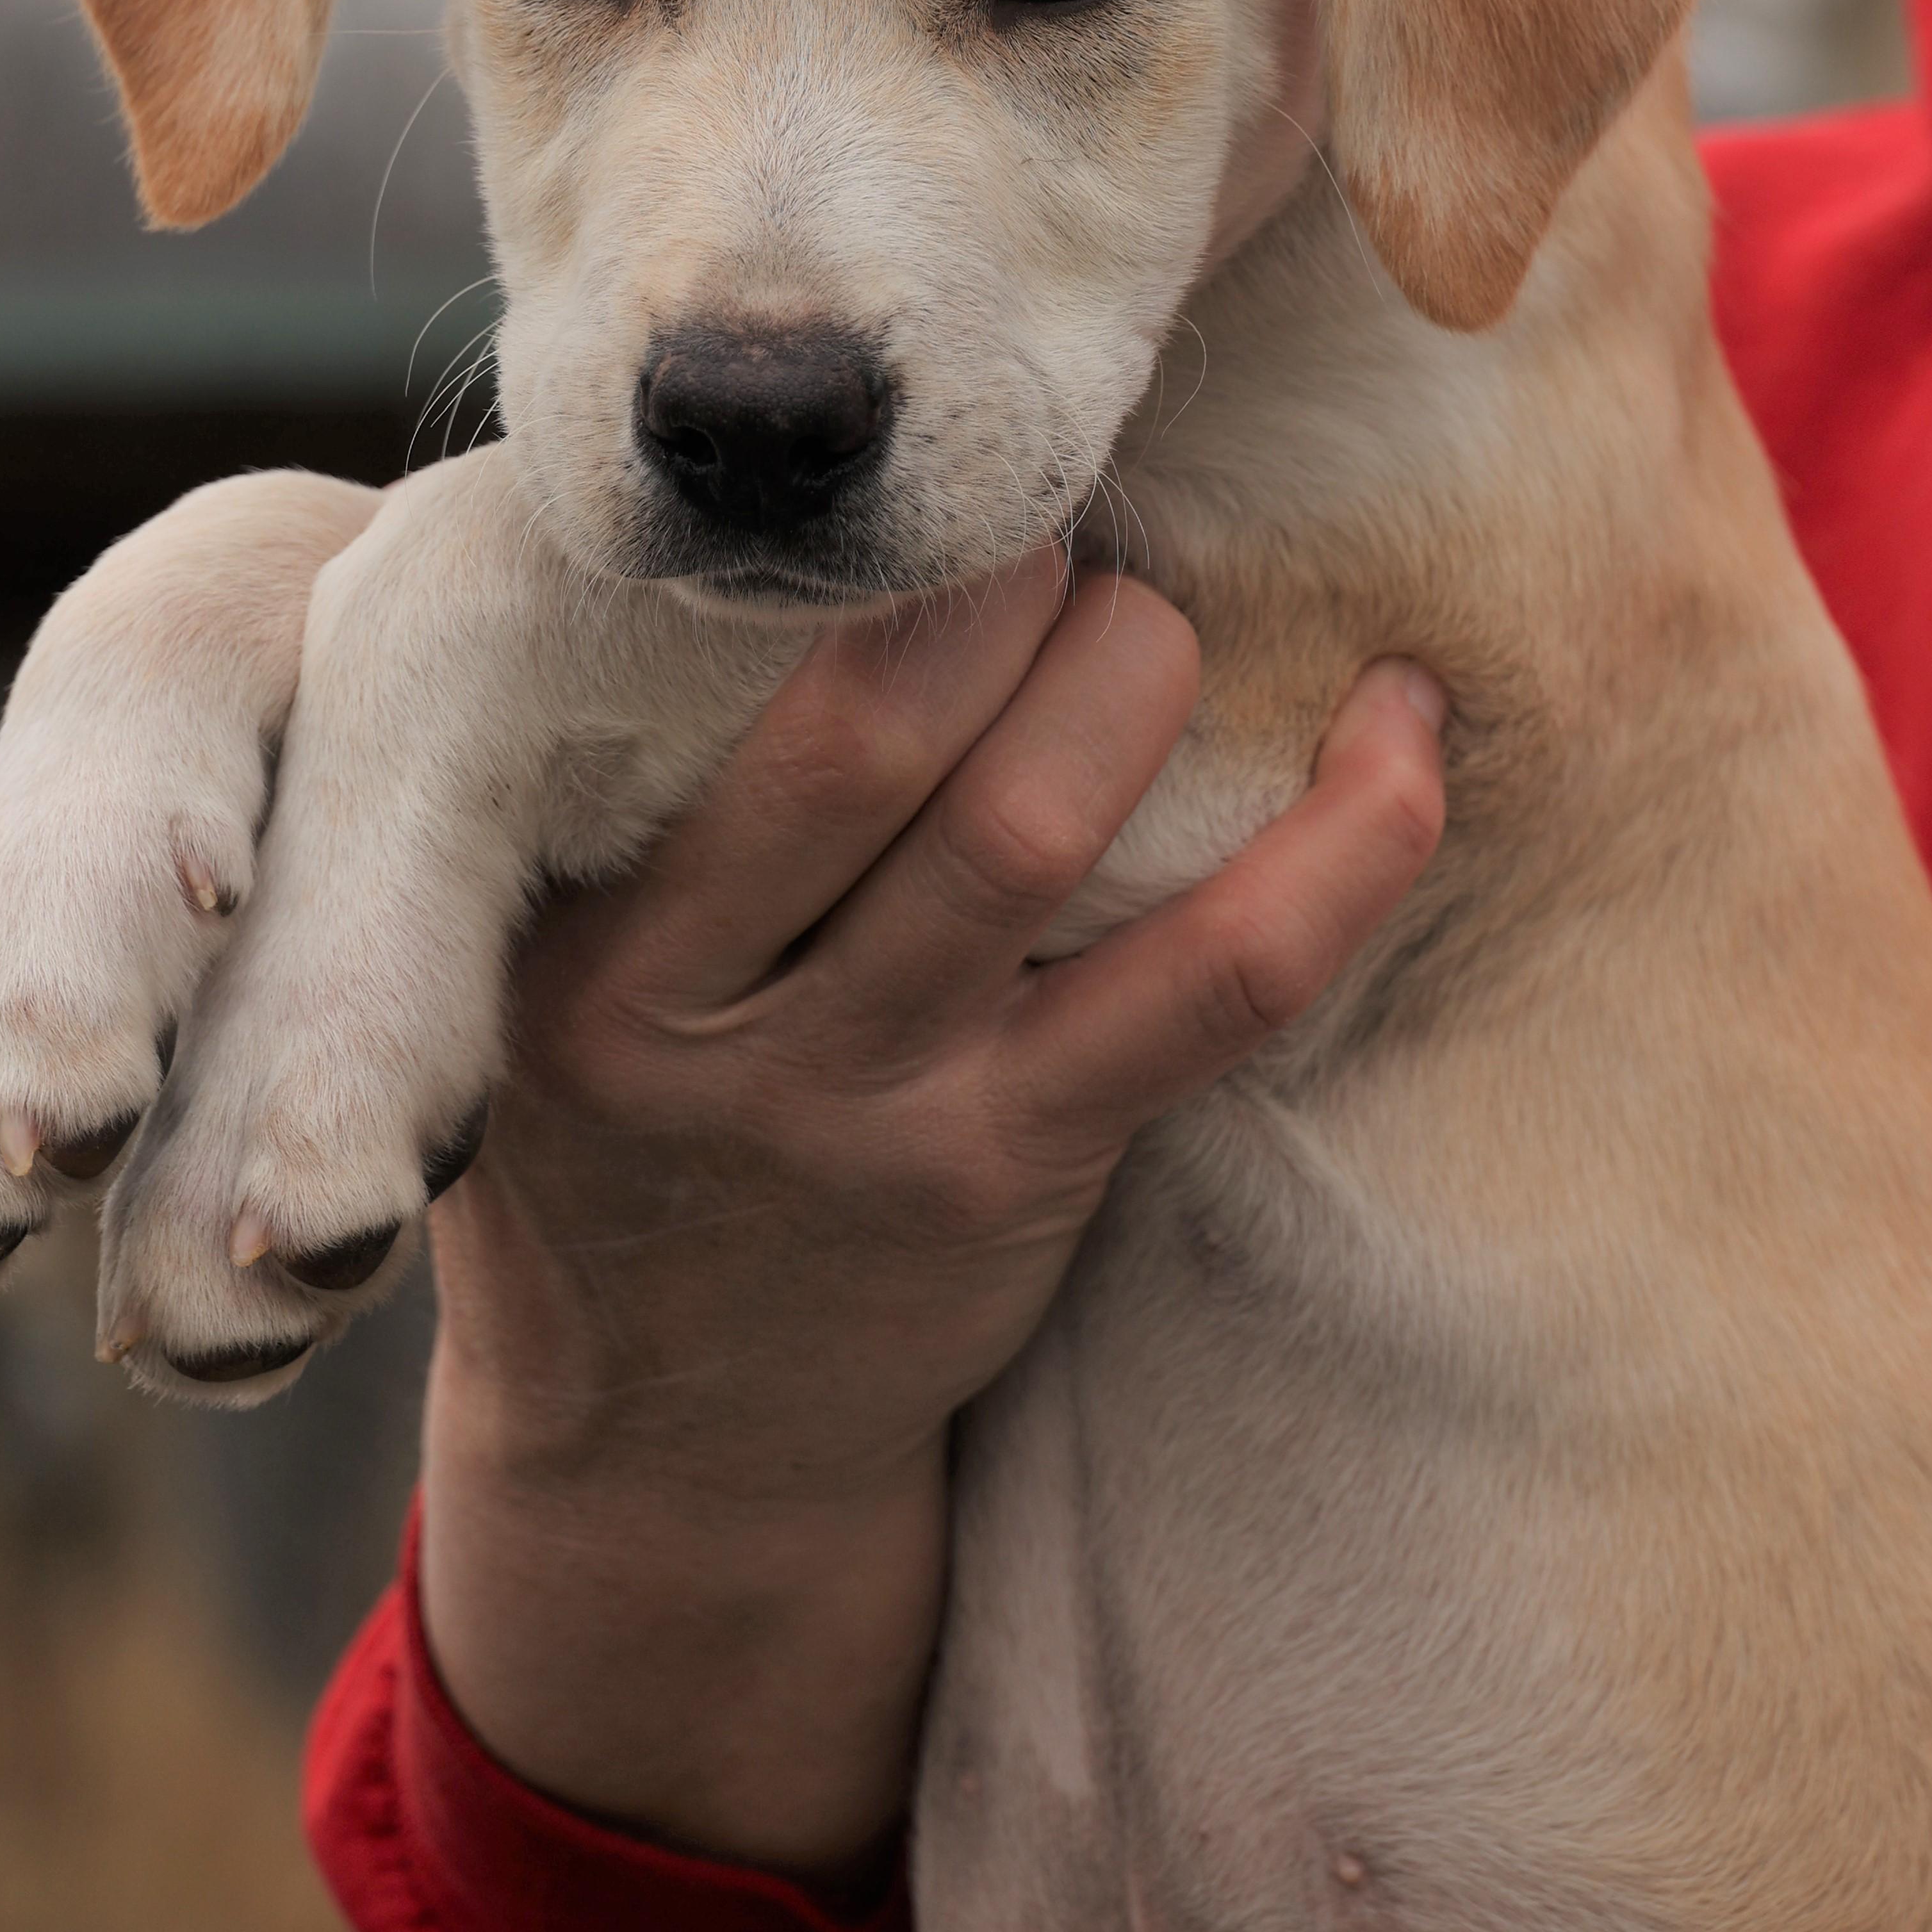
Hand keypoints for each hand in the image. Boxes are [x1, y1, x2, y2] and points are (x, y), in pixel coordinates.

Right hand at [419, 556, 1445, 1884]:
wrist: (665, 1435)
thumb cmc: (605, 1133)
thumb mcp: (525, 973)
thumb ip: (605, 794)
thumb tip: (755, 530)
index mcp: (591, 957)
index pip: (764, 720)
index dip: (901, 575)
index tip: (940, 496)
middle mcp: (722, 1034)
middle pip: (907, 747)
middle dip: (1016, 593)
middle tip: (1049, 534)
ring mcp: (884, 1117)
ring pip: (1046, 836)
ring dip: (1144, 671)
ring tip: (1160, 613)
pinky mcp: (1020, 1175)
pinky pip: (1214, 989)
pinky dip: (1342, 850)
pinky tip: (1406, 735)